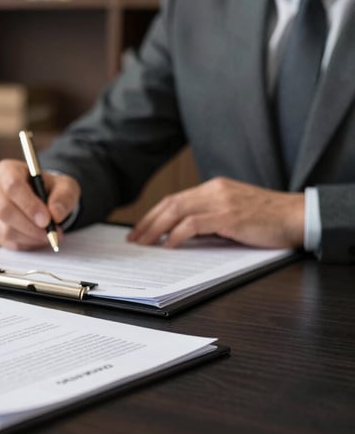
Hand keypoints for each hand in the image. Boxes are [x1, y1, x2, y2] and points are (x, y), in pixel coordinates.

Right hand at [0, 159, 80, 249]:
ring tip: (49, 236)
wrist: (41, 199)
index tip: (47, 219)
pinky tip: (38, 239)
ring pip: (5, 229)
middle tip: (51, 233)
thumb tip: (56, 214)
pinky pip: (6, 241)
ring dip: (30, 237)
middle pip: (4, 210)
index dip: (29, 204)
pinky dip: (25, 244)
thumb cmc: (50, 189)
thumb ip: (64, 197)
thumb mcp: (65, 187)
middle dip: (30, 226)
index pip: (12, 185)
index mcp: (7, 169)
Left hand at [127, 177, 304, 248]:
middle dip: (148, 222)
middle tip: (134, 239)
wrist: (298, 215)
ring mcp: (221, 201)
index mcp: (214, 187)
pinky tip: (168, 246)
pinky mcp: (228, 216)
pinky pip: (193, 224)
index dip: (154, 215)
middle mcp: (214, 190)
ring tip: (144, 244)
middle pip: (170, 204)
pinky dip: (176, 235)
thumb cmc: (268, 219)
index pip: (175, 199)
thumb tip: (181, 236)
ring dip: (156, 229)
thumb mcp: (234, 214)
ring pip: (177, 211)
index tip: (140, 230)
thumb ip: (210, 219)